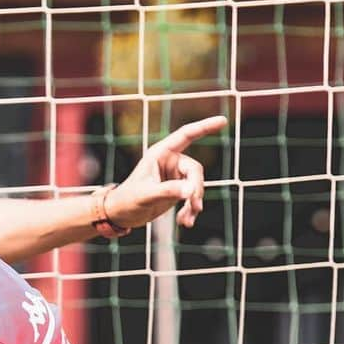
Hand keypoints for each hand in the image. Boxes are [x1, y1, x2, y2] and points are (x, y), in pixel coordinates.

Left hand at [105, 115, 227, 232]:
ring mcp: (175, 176)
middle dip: (196, 189)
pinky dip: (190, 210)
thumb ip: (168, 191)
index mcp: (160, 154)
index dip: (205, 127)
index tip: (223, 121)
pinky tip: (185, 222)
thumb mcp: (146, 195)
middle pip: (195, 170)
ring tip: (187, 220)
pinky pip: (192, 197)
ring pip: (196, 186)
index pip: (186, 135)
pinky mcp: (177, 190)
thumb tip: (192, 191)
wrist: (120, 215)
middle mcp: (170, 161)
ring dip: (194, 203)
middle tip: (193, 206)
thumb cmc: (127, 201)